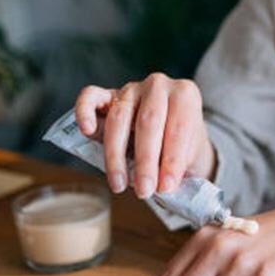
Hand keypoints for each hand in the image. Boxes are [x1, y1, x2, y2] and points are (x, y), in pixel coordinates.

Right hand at [74, 73, 215, 197]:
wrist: (170, 134)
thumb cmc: (181, 145)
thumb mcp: (190, 156)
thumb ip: (179, 166)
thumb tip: (163, 185)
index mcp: (186, 95)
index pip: (179, 127)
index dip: (173, 160)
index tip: (167, 186)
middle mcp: (158, 86)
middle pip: (149, 121)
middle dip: (146, 161)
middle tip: (144, 190)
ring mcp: (131, 88)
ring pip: (119, 118)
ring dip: (117, 156)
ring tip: (120, 184)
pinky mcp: (106, 94)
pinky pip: (90, 97)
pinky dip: (84, 112)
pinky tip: (87, 131)